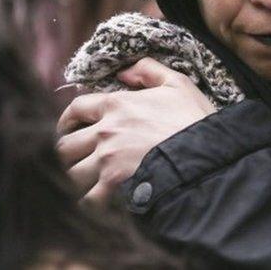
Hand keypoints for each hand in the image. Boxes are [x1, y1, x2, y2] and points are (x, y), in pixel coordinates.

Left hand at [55, 57, 215, 201]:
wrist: (204, 154)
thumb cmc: (193, 119)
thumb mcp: (178, 84)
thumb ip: (149, 70)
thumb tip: (124, 72)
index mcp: (116, 104)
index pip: (75, 109)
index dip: (68, 119)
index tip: (69, 128)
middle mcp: (105, 131)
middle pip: (65, 145)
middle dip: (69, 152)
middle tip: (77, 158)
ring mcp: (107, 159)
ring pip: (72, 172)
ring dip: (77, 177)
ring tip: (86, 180)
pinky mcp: (114, 184)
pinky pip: (87, 198)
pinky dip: (89, 201)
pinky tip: (96, 200)